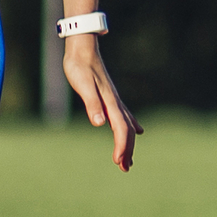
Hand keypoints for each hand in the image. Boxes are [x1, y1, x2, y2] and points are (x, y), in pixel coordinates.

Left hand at [62, 34, 139, 172]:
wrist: (82, 48)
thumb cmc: (79, 66)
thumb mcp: (82, 85)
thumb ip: (92, 104)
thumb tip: (100, 123)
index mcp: (110, 102)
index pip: (120, 129)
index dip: (121, 146)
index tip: (118, 162)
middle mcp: (115, 103)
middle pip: (126, 130)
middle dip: (127, 150)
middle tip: (125, 168)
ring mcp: (114, 100)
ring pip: (126, 125)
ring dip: (128, 142)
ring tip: (128, 158)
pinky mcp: (110, 97)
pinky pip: (125, 116)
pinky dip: (131, 126)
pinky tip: (137, 131)